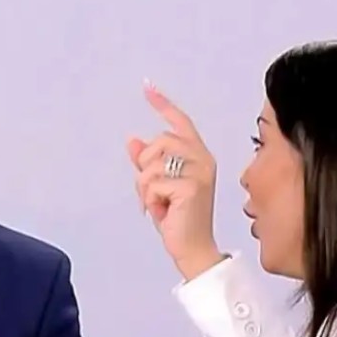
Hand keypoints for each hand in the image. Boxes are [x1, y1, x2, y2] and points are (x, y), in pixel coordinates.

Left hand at [128, 80, 223, 279]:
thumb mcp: (159, 187)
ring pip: (152, 163)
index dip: (163, 105)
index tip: (147, 88)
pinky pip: (152, 183)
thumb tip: (133, 141)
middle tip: (152, 191)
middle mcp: (203, 159)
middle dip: (146, 166)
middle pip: (159, 141)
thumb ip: (148, 164)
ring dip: (145, 187)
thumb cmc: (179, 219)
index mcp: (199, 156)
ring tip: (158, 204)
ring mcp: (199, 172)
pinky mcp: (191, 187)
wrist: (193, 249)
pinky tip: (161, 212)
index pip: (180, 123)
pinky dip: (149, 200)